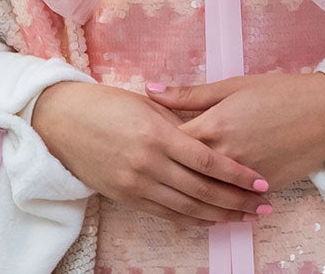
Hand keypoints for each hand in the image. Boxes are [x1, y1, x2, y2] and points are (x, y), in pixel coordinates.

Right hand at [30, 80, 267, 225]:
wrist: (61, 122)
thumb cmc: (109, 105)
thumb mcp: (148, 106)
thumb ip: (182, 122)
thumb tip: (213, 134)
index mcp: (159, 136)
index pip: (208, 162)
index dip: (238, 175)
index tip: (262, 182)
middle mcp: (147, 164)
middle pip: (201, 190)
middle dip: (236, 201)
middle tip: (263, 207)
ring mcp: (134, 184)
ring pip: (185, 208)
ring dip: (218, 215)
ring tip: (244, 218)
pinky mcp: (124, 197)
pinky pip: (164, 214)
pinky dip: (190, 219)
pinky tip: (211, 220)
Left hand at [153, 72, 324, 194]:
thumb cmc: (282, 92)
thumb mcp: (235, 86)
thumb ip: (190, 94)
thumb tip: (151, 91)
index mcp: (214, 126)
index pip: (168, 143)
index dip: (153, 142)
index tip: (144, 142)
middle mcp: (225, 154)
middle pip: (182, 172)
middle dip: (166, 172)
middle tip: (153, 170)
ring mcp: (242, 175)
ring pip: (205, 193)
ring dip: (189, 193)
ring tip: (175, 191)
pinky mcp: (261, 187)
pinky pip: (231, 199)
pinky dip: (218, 201)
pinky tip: (208, 202)